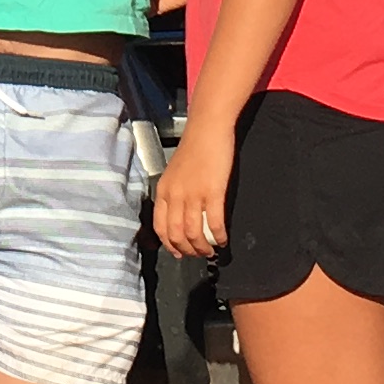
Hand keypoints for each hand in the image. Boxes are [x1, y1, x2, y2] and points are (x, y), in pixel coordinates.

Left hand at [153, 120, 235, 262]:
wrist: (207, 129)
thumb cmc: (194, 148)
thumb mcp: (174, 173)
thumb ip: (173, 193)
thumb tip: (178, 214)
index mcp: (163, 190)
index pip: (160, 227)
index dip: (169, 245)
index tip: (178, 253)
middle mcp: (175, 195)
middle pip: (176, 234)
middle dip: (187, 250)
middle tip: (198, 255)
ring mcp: (193, 194)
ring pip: (194, 233)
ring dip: (203, 247)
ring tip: (211, 251)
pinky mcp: (213, 191)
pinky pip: (215, 222)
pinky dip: (219, 236)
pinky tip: (223, 240)